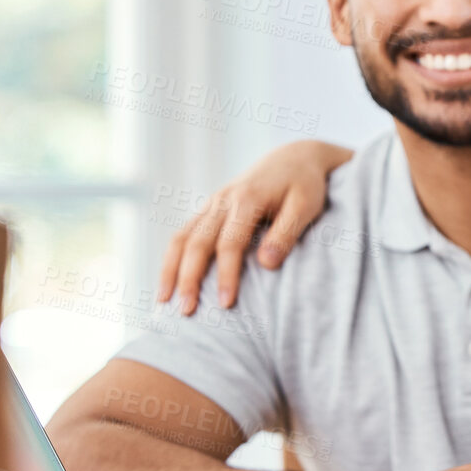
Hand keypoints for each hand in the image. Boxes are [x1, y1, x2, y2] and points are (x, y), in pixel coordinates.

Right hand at [157, 140, 351, 313]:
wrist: (293, 157)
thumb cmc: (305, 184)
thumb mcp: (306, 204)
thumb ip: (286, 233)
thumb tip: (266, 264)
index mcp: (248, 198)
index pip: (230, 243)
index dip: (226, 274)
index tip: (226, 304)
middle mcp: (223, 200)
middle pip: (197, 242)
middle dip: (189, 278)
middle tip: (187, 312)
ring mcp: (212, 203)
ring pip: (182, 237)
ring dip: (171, 270)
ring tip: (164, 303)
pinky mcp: (209, 209)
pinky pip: (183, 234)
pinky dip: (172, 258)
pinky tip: (168, 282)